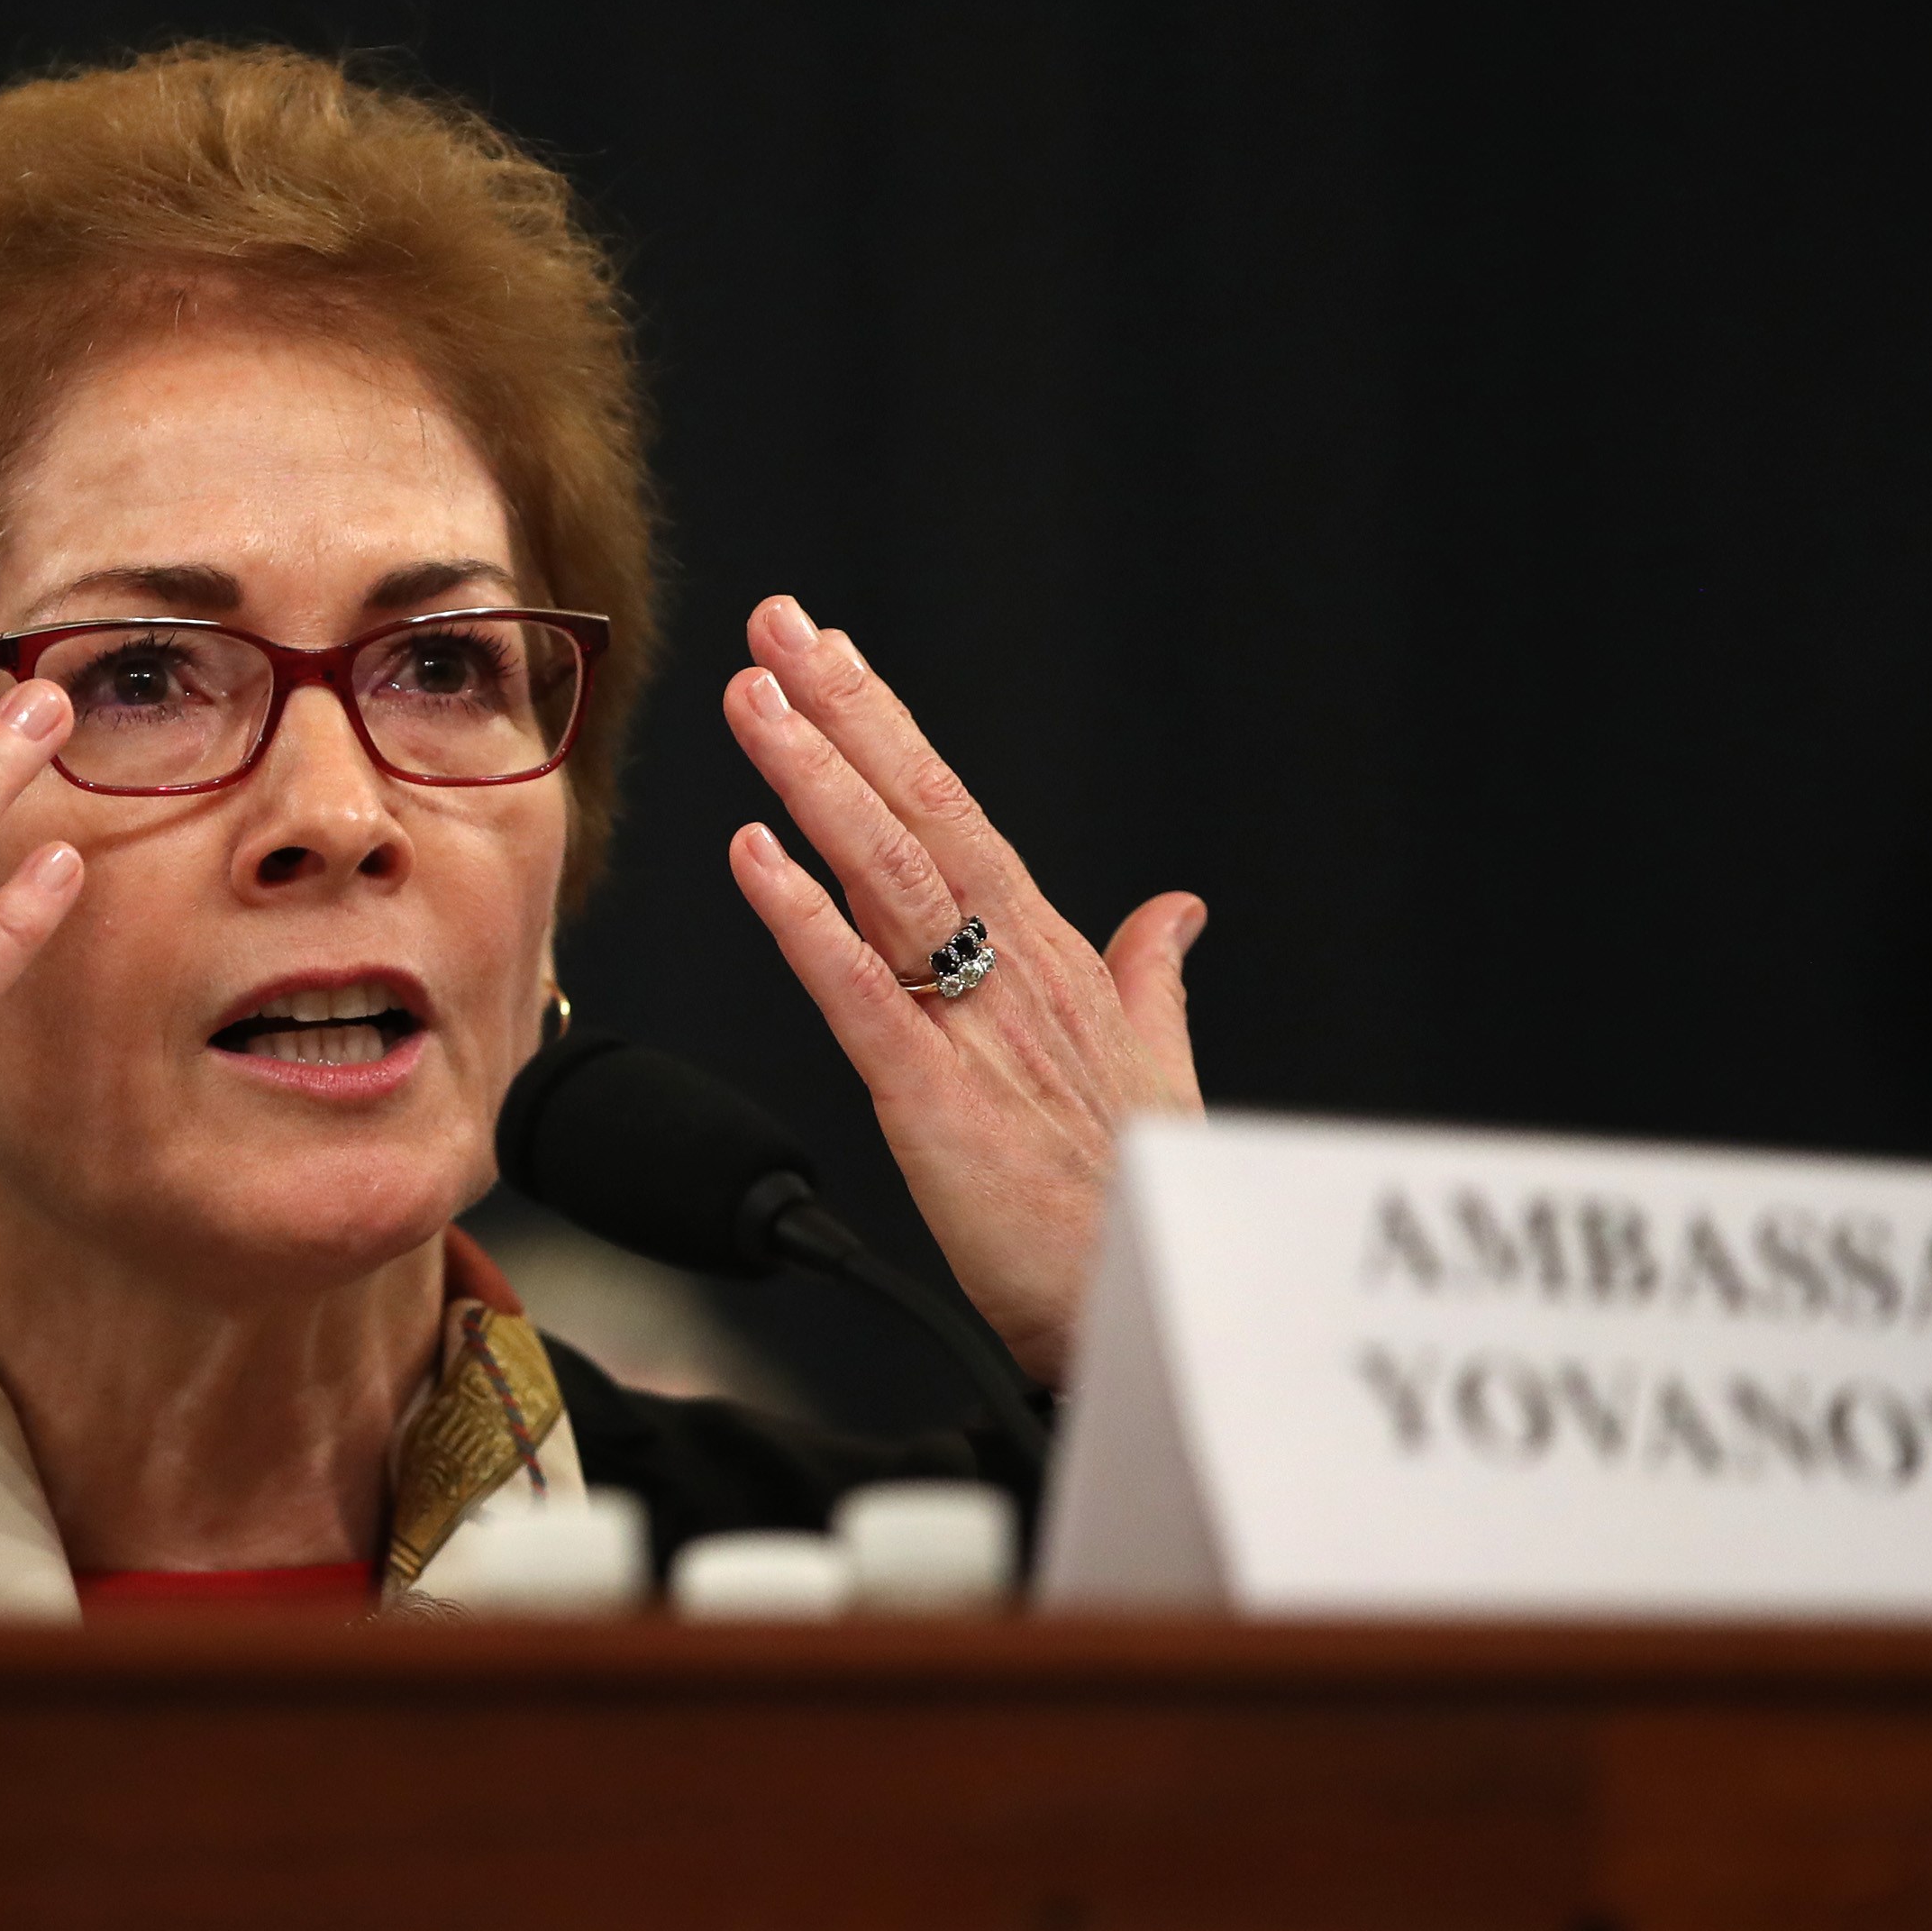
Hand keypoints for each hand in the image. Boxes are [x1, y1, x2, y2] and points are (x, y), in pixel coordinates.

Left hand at [722, 594, 1203, 1381]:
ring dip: (816, 780)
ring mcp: (973, 1025)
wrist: (1156, 1304)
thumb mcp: (1151, 1066)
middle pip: (918, 813)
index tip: (827, 651)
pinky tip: (754, 855)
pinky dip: (803, 918)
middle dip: (842, 713)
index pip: (955, 811)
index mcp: (1046, 955)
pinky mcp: (934, 1097)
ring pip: (885, 875)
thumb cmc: (1143, 1195)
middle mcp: (1011, 968)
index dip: (886, 728)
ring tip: (756, 700)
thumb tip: (1177, 910)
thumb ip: (1152, 976)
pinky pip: (859, 991)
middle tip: (774, 626)